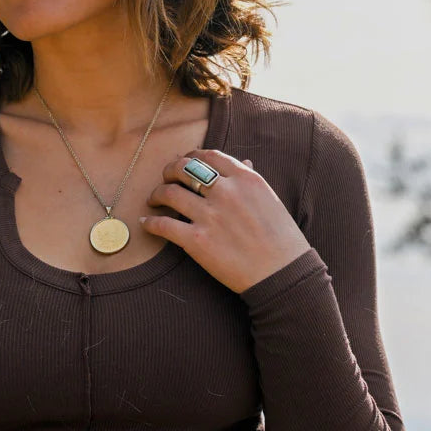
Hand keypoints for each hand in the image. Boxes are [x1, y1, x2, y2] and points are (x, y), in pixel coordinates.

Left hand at [140, 149, 312, 294]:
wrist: (283, 274)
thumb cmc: (282, 239)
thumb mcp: (270, 200)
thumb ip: (251, 180)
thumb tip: (243, 162)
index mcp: (244, 179)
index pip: (209, 156)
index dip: (191, 156)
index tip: (184, 161)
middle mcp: (225, 192)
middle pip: (184, 169)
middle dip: (170, 170)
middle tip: (165, 178)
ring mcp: (209, 216)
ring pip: (170, 193)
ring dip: (157, 194)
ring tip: (154, 200)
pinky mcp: (197, 241)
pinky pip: (164, 225)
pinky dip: (151, 223)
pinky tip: (146, 223)